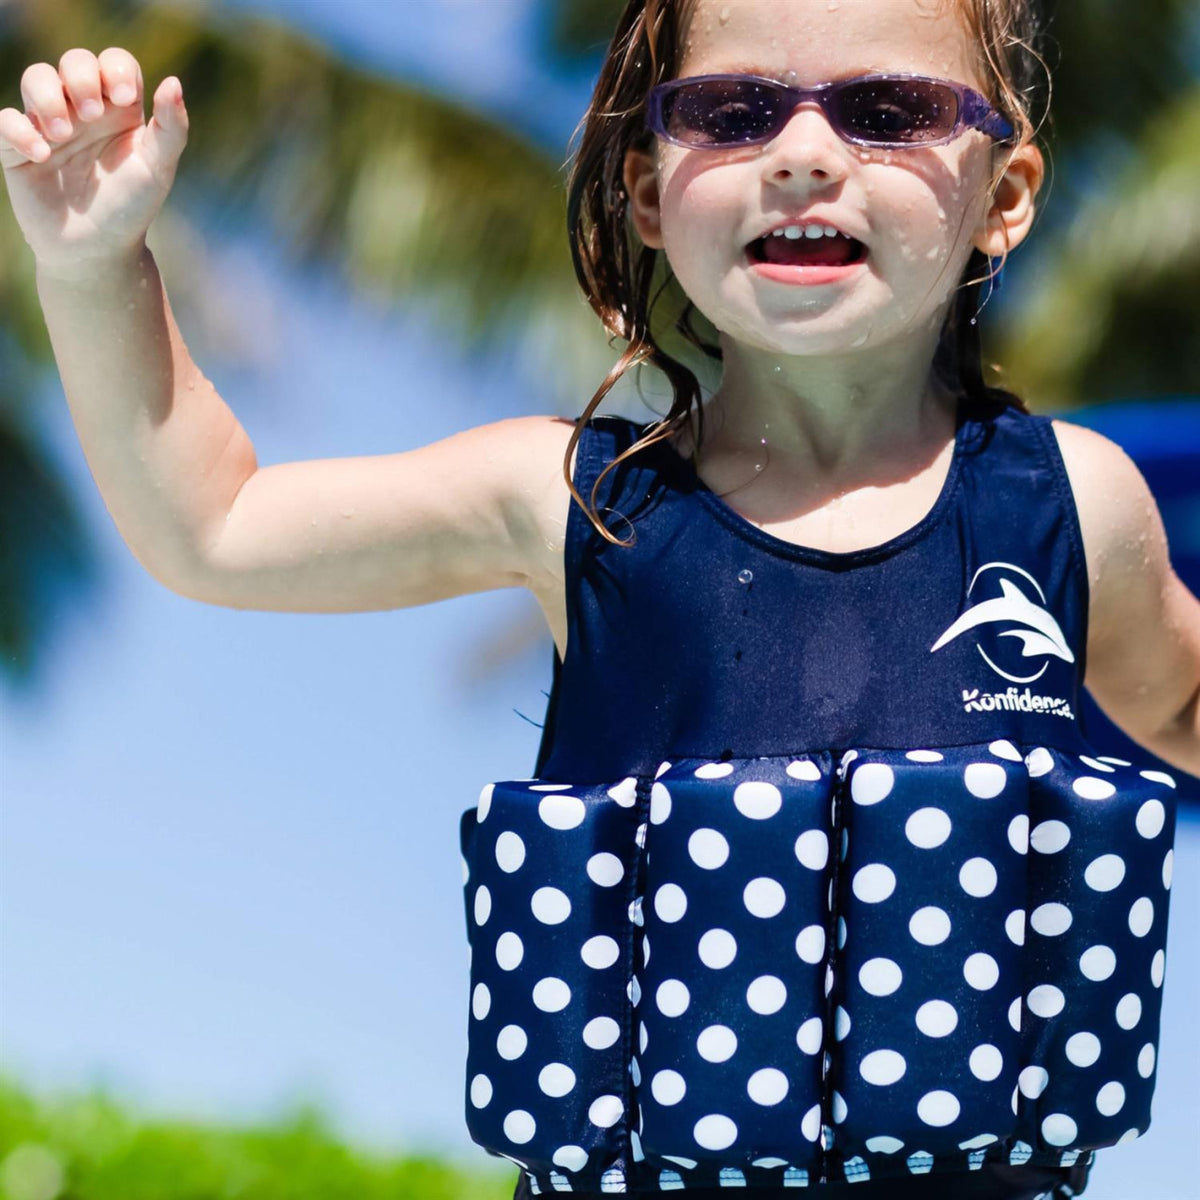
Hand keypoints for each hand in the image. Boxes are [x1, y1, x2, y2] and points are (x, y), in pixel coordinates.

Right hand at [0, 48, 187, 275]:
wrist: (98, 250)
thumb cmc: (131, 207)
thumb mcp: (157, 169)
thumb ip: (171, 129)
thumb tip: (173, 82)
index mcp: (120, 110)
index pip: (115, 63)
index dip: (116, 69)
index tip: (124, 98)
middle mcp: (84, 110)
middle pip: (75, 62)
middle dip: (81, 78)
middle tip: (91, 115)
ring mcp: (50, 125)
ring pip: (36, 78)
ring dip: (47, 97)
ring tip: (63, 134)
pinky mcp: (19, 148)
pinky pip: (5, 120)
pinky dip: (19, 131)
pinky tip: (41, 155)